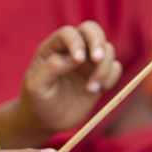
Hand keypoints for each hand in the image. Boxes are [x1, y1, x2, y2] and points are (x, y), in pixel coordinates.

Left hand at [19, 21, 121, 135]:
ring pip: (107, 49)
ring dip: (103, 68)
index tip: (78, 61)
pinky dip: (111, 76)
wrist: (47, 121)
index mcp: (53, 47)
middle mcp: (72, 49)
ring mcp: (88, 61)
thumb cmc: (37, 101)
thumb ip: (51, 68)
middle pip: (91, 30)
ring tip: (91, 89)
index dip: (76, 42)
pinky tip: (99, 89)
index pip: (68, 33)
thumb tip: (73, 59)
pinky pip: (115, 67)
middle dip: (97, 42)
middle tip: (97, 60)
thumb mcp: (35, 87)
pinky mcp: (100, 74)